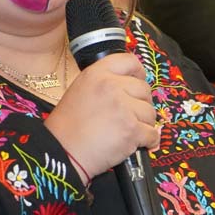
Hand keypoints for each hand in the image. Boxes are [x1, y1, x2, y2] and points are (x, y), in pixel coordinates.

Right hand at [45, 53, 158, 180]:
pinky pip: (152, 134)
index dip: (138, 73)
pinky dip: (149, 141)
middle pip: (144, 89)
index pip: (129, 61)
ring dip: (144, 124)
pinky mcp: (131, 130)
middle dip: (141, 103)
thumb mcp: (80, 91)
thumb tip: (131, 87)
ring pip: (150, 112)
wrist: (61, 154)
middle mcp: (111, 86)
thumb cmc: (66, 128)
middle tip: (131, 115)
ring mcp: (123, 108)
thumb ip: (103, 84)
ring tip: (129, 132)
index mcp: (96, 74)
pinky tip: (138, 144)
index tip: (139, 82)